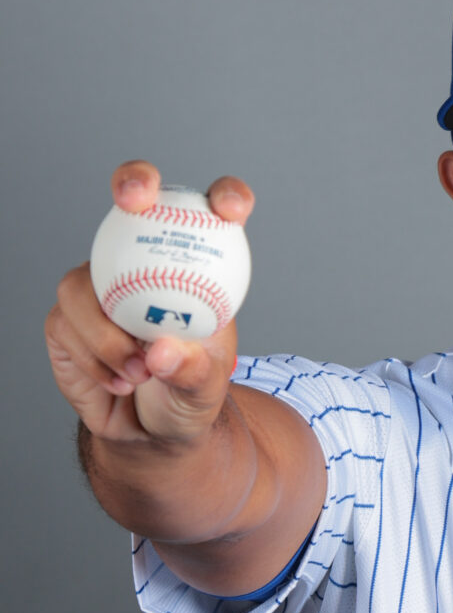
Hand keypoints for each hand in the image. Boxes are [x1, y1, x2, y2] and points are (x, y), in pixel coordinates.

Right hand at [46, 161, 253, 445]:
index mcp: (194, 267)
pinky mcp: (65, 316)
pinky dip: (96, 359)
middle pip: (133, 197)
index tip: (228, 209)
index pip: (212, 215)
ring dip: (109, 335)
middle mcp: (143, 261)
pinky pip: (68, 323)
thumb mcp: (204, 390)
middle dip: (133, 181)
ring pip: (84, 281)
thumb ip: (193, 371)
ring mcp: (98, 285)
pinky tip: (119, 382)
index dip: (224, 195)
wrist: (150, 431)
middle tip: (134, 199)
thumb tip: (163, 349)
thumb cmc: (187, 395)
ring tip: (140, 374)